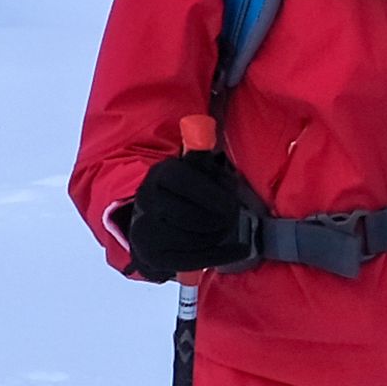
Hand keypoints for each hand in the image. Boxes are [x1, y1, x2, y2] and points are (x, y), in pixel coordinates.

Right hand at [117, 147, 254, 280]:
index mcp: (159, 176)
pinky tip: (238, 248)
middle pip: (199, 217)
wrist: (148, 221)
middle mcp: (148, 203)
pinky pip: (197, 259)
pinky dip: (223, 254)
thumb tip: (204, 126)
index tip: (232, 204)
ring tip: (223, 229)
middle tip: (231, 217)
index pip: (189, 184)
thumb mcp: (191, 168)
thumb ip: (200, 152)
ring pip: (200, 238)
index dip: (217, 197)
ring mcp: (148, 232)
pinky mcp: (154, 256)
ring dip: (221, 235)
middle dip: (223, 219)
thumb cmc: (181, 192)